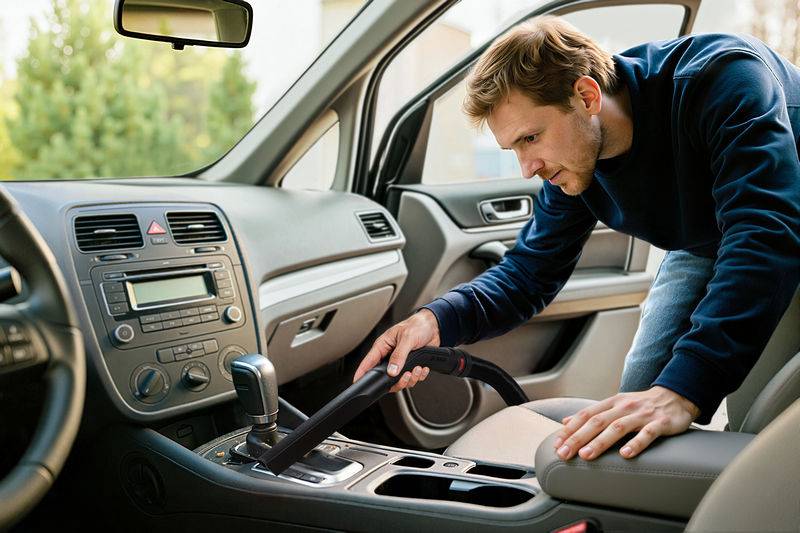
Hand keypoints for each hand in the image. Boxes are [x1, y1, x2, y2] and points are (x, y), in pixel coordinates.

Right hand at [353, 309, 440, 392]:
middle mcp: (390, 355)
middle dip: (397, 380)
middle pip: (385, 376)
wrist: (433, 326)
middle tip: (405, 376)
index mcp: (383, 346)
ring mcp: (400, 362)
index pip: (369, 361)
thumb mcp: (407, 338)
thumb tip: (391, 371)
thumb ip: (399, 355)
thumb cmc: (417, 326)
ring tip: (417, 369)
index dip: (362, 372)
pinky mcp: (410, 365)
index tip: (357, 381)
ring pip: (399, 380)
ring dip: (410, 378)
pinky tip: (421, 368)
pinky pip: (411, 378)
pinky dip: (418, 376)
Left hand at [553, 386, 699, 460]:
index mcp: (612, 403)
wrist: (676, 396)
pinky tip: (625, 455)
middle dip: (578, 438)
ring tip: (586, 455)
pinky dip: (635, 444)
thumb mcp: (615, 405)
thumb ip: (592, 414)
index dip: (570, 429)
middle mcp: (624, 407)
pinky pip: (647, 434)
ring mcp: (642, 415)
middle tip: (564, 454)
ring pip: (618, 428)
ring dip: (600, 442)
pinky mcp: (660, 423)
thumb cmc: (641, 405)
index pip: (586, 415)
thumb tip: (566, 420)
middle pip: (597, 422)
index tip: (557, 444)